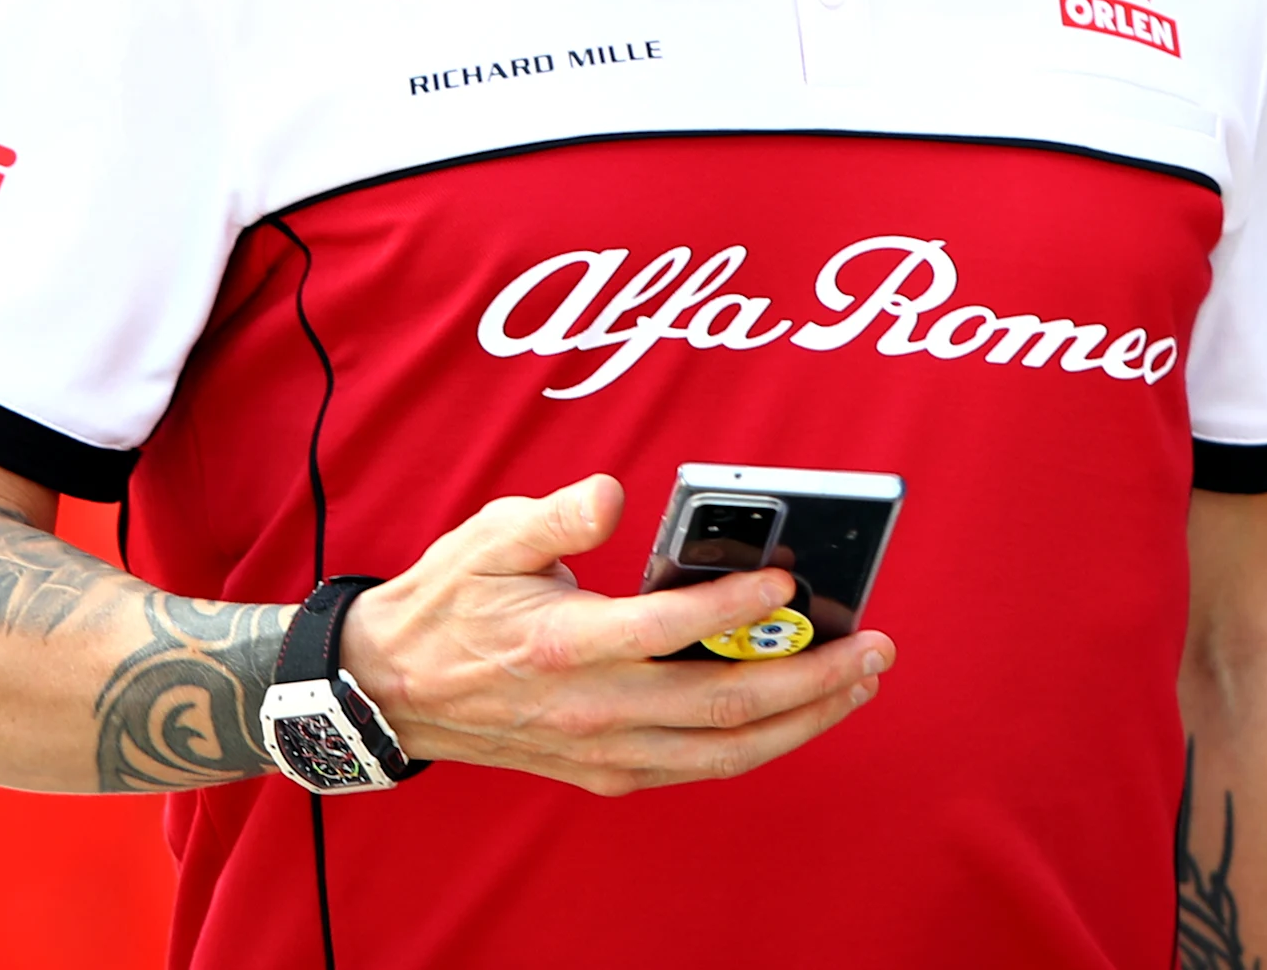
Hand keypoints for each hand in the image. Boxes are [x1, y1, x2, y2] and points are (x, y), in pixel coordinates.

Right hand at [338, 474, 893, 795]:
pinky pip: (700, 766)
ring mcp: (603, 750)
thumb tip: (615, 495)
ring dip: (803, 719)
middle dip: (810, 678)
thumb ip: (556, 515)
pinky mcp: (609, 771)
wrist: (392, 689)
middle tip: (875, 647)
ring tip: (860, 681)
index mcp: (563, 645)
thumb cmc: (451, 601)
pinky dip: (760, 744)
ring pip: (723, 749)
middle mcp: (591, 709)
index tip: (789, 584)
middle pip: (721, 704)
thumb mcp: (490, 537)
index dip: (733, 610)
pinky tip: (803, 712)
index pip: (666, 630)